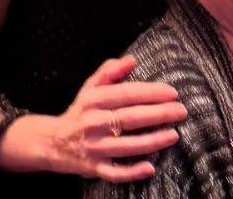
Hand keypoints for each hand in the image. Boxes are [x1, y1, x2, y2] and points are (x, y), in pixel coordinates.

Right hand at [0, 56, 186, 181]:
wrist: (51, 142)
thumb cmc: (80, 111)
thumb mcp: (90, 87)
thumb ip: (110, 71)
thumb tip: (131, 59)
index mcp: (94, 101)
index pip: (126, 94)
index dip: (151, 93)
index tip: (172, 93)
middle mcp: (93, 123)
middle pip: (130, 118)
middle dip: (159, 114)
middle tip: (181, 111)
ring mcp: (93, 147)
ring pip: (127, 145)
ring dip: (153, 141)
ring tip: (174, 135)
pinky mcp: (93, 167)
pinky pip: (114, 172)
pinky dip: (132, 172)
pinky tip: (150, 167)